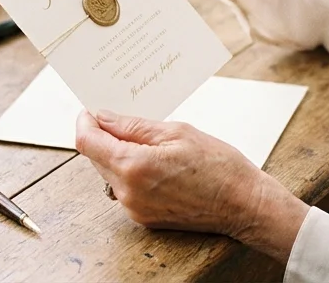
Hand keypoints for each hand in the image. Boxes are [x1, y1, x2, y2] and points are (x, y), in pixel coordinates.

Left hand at [75, 109, 308, 261]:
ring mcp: (135, 209)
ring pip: (109, 173)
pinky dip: (131, 171)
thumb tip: (103, 117)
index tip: (90, 110)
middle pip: (96, 158)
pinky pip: (125, 189)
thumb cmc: (218, 165)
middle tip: (123, 119)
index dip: (85, 122)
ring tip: (146, 141)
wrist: (244, 204)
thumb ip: (134, 126)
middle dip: (103, 136)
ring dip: (117, 154)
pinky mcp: (144, 218)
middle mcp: (128, 192)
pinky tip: (155, 161)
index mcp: (134, 166)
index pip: (87, 142)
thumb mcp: (177, 132)